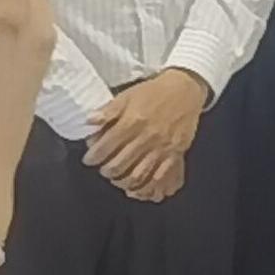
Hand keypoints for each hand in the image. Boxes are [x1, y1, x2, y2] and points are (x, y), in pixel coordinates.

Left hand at [83, 67, 207, 201]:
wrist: (185, 89)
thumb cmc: (155, 92)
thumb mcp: (127, 95)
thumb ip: (108, 110)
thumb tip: (89, 121)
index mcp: (132, 122)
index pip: (105, 148)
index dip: (92, 157)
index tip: (89, 159)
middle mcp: (146, 137)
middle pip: (119, 165)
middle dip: (106, 171)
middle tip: (103, 168)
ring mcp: (162, 147)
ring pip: (137, 176)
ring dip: (123, 181)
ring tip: (118, 177)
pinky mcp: (175, 153)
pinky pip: (160, 176)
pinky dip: (147, 185)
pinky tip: (139, 184)